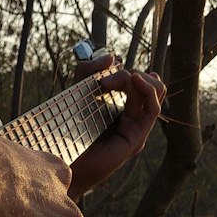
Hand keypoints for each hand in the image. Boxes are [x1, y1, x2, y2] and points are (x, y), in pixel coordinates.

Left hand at [68, 53, 164, 198]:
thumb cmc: (65, 130)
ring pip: (154, 93)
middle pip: (148, 85)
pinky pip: (153, 108)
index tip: (101, 78)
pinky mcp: (136, 138)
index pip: (137, 82)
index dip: (122, 73)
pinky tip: (136, 79)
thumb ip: (88, 71)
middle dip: (128, 75)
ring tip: (117, 82)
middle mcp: (131, 118)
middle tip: (104, 83)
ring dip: (139, 80)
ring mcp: (135, 129)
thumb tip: (113, 56)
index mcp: (119, 108)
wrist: (62, 160)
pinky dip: (149, 90)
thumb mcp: (76, 91)